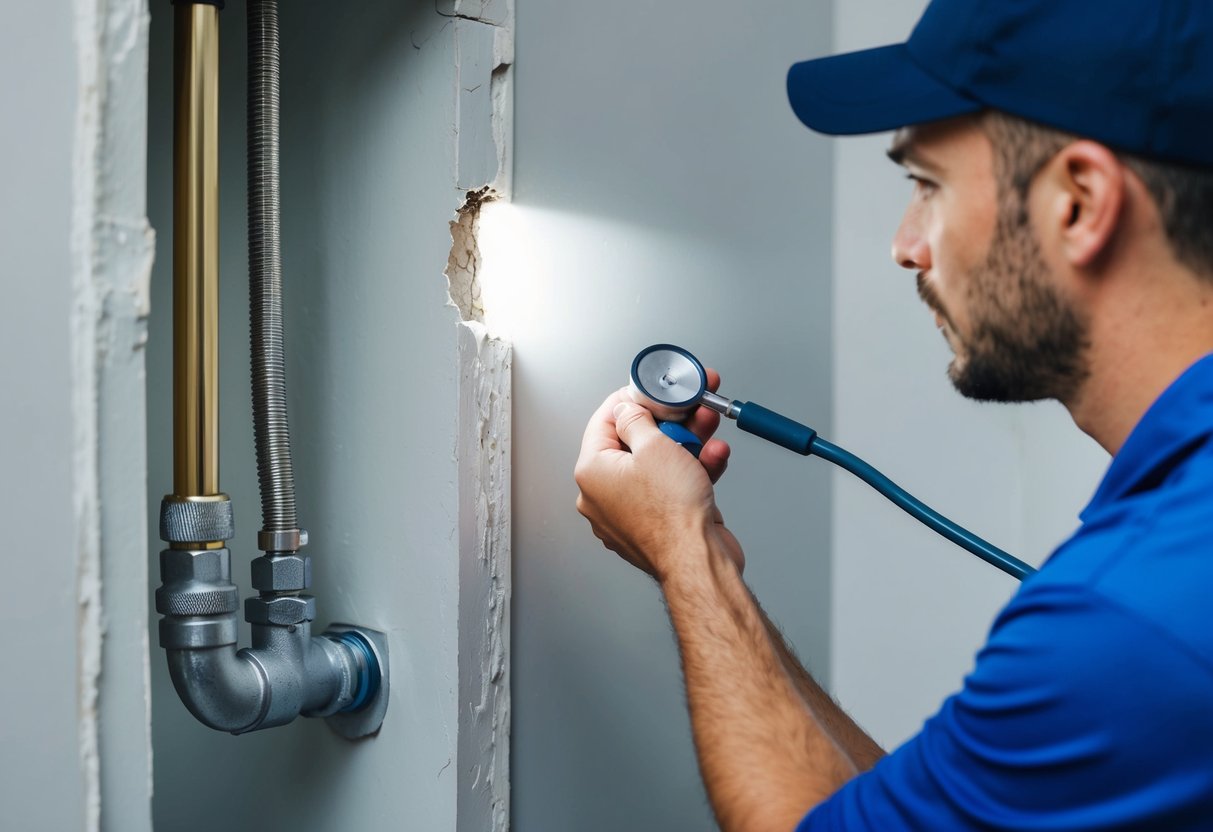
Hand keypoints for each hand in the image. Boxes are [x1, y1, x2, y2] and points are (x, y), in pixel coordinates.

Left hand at [574, 370, 743, 579]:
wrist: (699, 561)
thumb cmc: (671, 516)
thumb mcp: (654, 446)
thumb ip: (638, 420)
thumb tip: (630, 409)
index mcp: (592, 473)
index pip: (604, 422)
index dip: (629, 400)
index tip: (649, 390)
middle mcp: (606, 495)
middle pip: (636, 442)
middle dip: (669, 421)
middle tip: (687, 406)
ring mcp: (633, 510)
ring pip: (659, 463)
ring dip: (688, 442)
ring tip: (707, 424)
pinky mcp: (659, 521)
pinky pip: (673, 486)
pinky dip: (693, 469)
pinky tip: (713, 456)